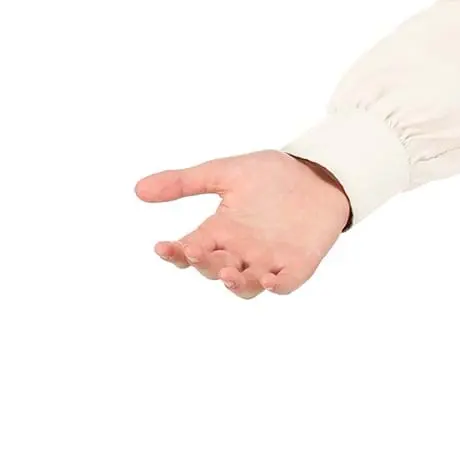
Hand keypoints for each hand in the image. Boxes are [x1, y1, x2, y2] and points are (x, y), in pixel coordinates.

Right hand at [135, 150, 352, 296]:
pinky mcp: (298, 265)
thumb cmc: (272, 174)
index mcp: (221, 230)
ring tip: (227, 274)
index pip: (190, 249)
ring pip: (245, 286)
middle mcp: (241, 250)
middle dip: (203, 265)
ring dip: (234, 284)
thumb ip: (185, 182)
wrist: (320, 172)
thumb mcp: (225, 173)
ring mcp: (269, 260)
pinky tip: (269, 281)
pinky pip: (285, 284)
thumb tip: (139, 190)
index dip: (174, 253)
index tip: (162, 247)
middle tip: (195, 253)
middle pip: (213, 269)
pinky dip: (277, 287)